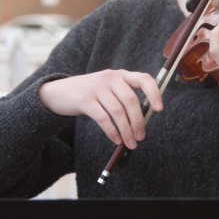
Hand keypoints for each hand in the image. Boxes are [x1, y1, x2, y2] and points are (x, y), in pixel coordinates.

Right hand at [39, 70, 162, 148]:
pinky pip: (103, 119)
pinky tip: (116, 140)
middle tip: (141, 137)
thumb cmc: (91, 94)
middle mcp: (110, 78)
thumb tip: (142, 123)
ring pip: (117, 112)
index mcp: (121, 75)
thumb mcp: (108, 90)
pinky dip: (112, 132)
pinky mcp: (85, 100)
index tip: (159, 110)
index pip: (143, 79)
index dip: (154, 93)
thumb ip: (124, 100)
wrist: (59, 92)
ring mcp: (96, 87)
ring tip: (130, 144)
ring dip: (126, 131)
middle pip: (131, 100)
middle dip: (138, 122)